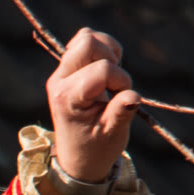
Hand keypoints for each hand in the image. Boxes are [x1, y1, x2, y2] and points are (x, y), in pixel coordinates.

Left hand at [45, 28, 140, 184]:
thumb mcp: (112, 135)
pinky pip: (85, 39)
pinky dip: (103, 47)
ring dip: (108, 50)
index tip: (120, 98)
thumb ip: (121, 113)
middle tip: (115, 82)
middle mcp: (60, 80)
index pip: (101, 69)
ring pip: (86, 37)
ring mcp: (61, 72)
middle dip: (111, 58)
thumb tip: (134, 96)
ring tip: (112, 75)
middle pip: (87, 43)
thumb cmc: (95, 148)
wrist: (78, 157)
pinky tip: (108, 69)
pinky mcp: (68, 67)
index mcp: (68, 97)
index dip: (120, 80)